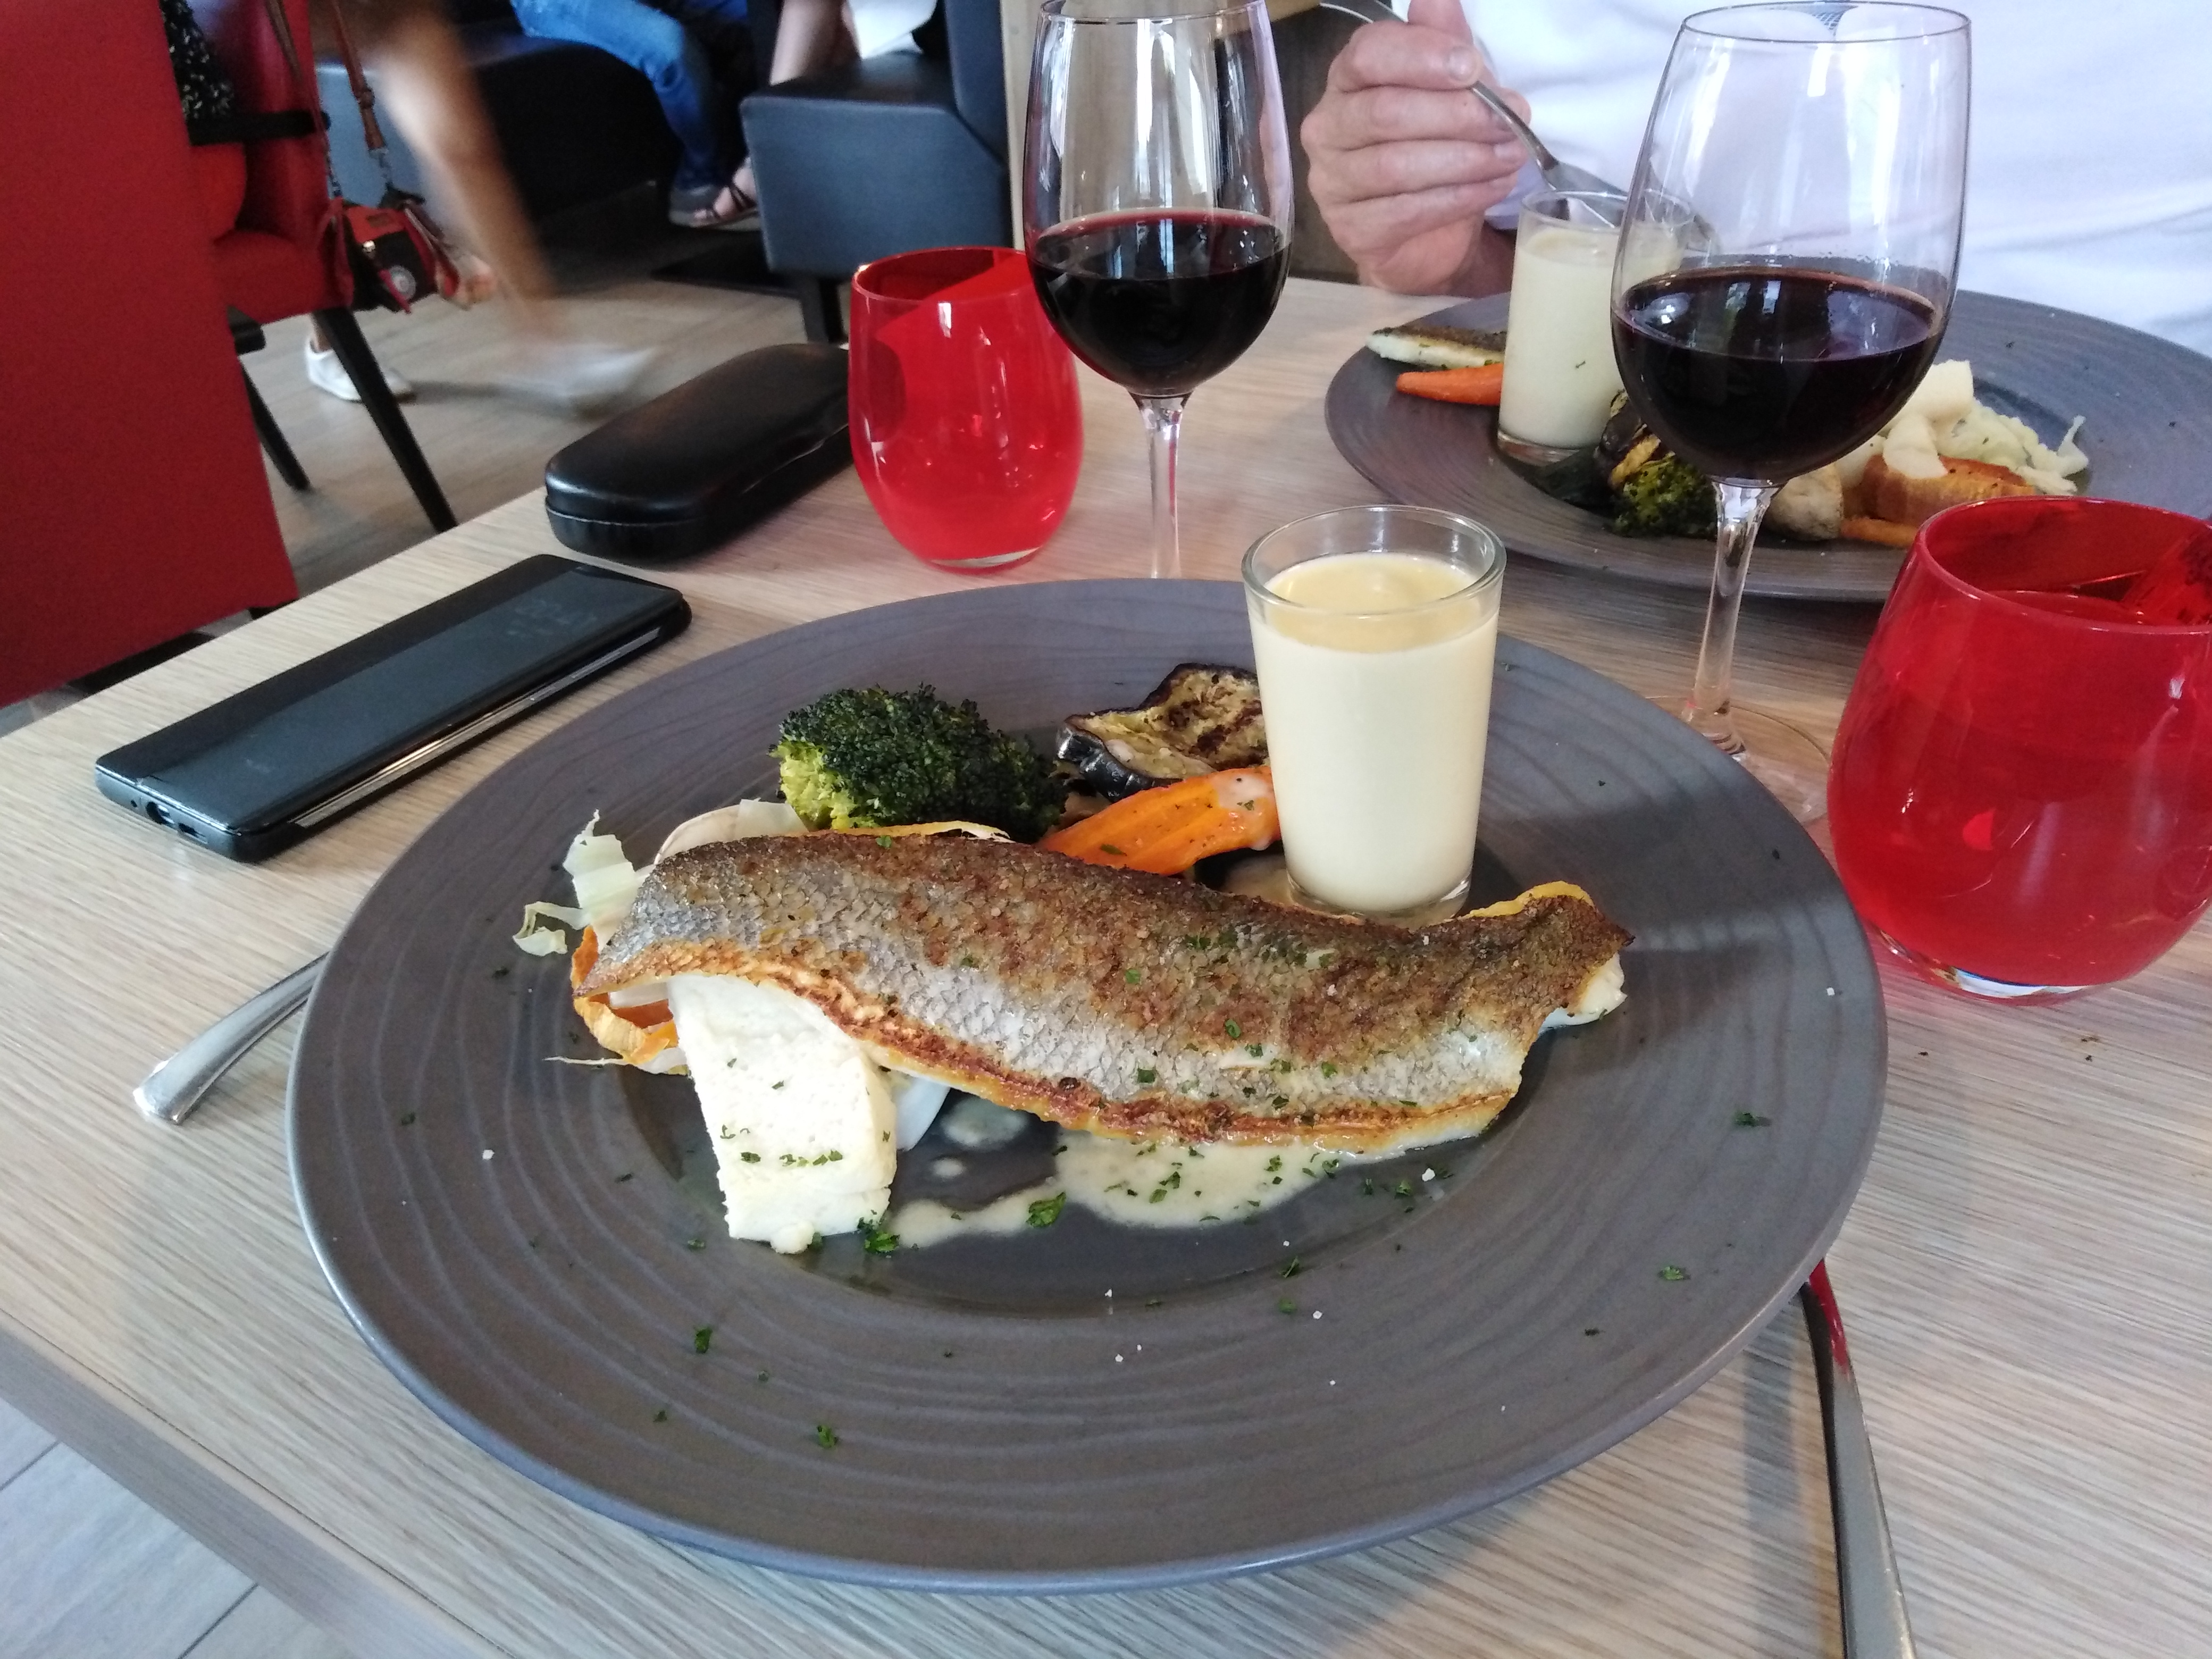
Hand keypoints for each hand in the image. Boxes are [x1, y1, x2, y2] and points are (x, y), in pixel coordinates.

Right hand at [1300, 0, 1528, 293]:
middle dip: (1458, 115)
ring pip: (1396, 165)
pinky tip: (1494, 186)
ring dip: (1465, 159)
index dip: (1422, 57)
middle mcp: (1327, 128)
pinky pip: (1406, 212)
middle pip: (1386, 112)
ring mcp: (1331, 183)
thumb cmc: (1435, 148)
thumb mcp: (1450, 89)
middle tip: (1511, 121)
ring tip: (1512, 155)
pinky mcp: (1351, 230)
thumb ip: (1443, 43)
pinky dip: (1459, 198)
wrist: (1426, 233)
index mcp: (1347, 80)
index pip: (1369, 55)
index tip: (1472, 67)